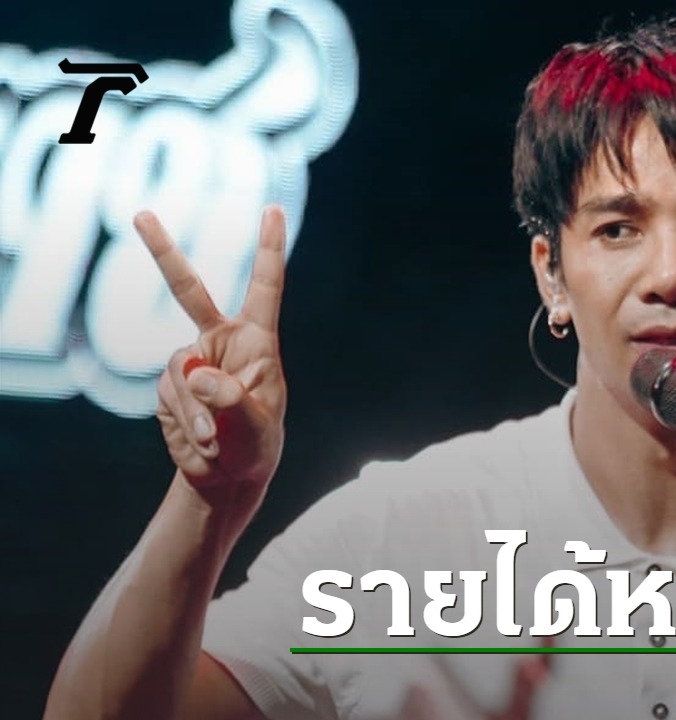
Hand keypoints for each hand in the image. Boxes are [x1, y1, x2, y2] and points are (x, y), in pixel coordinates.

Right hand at [136, 206, 288, 502]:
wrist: (228, 476)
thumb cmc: (255, 446)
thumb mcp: (253, 426)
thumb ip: (229, 398)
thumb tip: (195, 371)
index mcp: (257, 340)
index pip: (264, 287)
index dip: (268, 248)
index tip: (272, 208)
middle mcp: (221, 342)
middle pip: (188, 290)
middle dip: (162, 251)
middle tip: (140, 214)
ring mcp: (191, 362)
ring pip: (179, 371)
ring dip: (195, 412)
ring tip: (216, 438)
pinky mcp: (170, 384)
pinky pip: (169, 395)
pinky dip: (184, 422)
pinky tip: (201, 440)